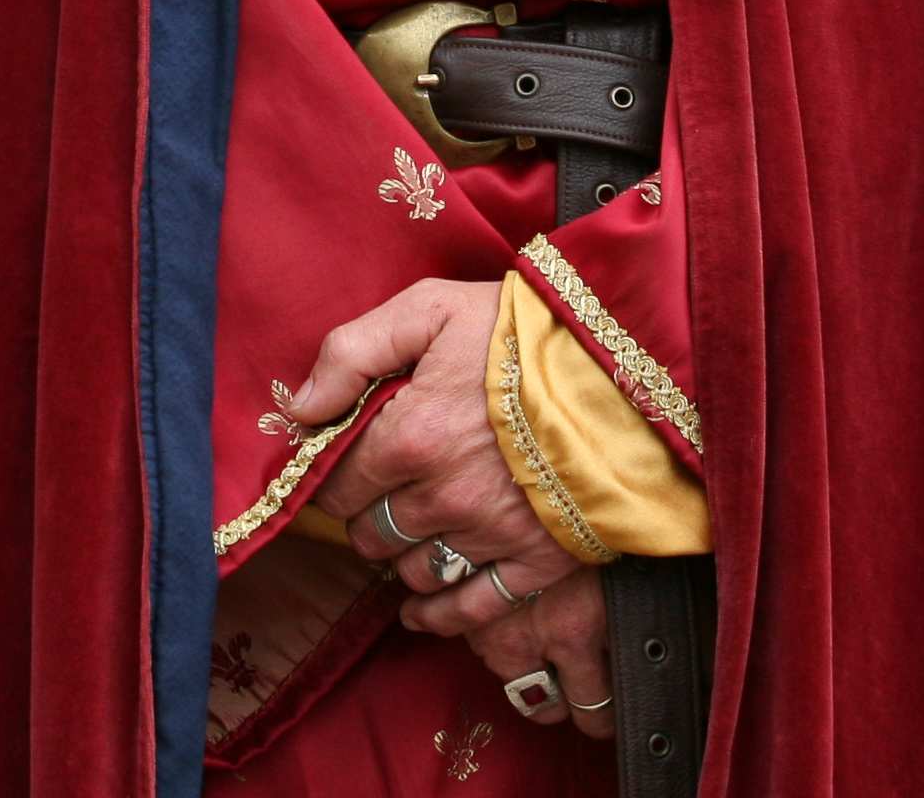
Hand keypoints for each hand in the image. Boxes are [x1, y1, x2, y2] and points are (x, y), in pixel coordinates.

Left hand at [290, 282, 573, 598]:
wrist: (620, 364)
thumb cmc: (518, 330)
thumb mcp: (429, 309)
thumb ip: (352, 352)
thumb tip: (302, 409)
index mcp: (410, 437)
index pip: (336, 486)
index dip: (332, 478)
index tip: (344, 467)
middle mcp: (445, 497)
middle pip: (370, 535)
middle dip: (367, 516)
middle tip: (383, 494)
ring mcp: (492, 535)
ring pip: (414, 572)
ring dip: (404, 556)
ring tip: (414, 532)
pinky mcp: (538, 561)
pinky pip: (472, 608)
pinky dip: (441, 612)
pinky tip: (424, 604)